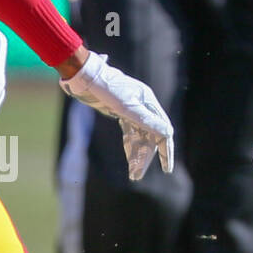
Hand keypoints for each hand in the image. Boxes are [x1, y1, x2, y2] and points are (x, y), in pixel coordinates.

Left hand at [60, 52, 173, 179]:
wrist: (84, 76)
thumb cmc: (106, 89)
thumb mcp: (127, 107)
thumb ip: (147, 121)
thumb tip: (167, 133)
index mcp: (148, 102)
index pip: (163, 131)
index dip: (165, 151)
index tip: (166, 169)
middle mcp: (143, 106)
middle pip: (150, 136)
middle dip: (145, 157)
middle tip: (137, 175)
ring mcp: (131, 109)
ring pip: (139, 135)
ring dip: (136, 154)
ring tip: (132, 173)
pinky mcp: (120, 111)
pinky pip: (129, 132)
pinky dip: (129, 145)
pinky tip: (129, 158)